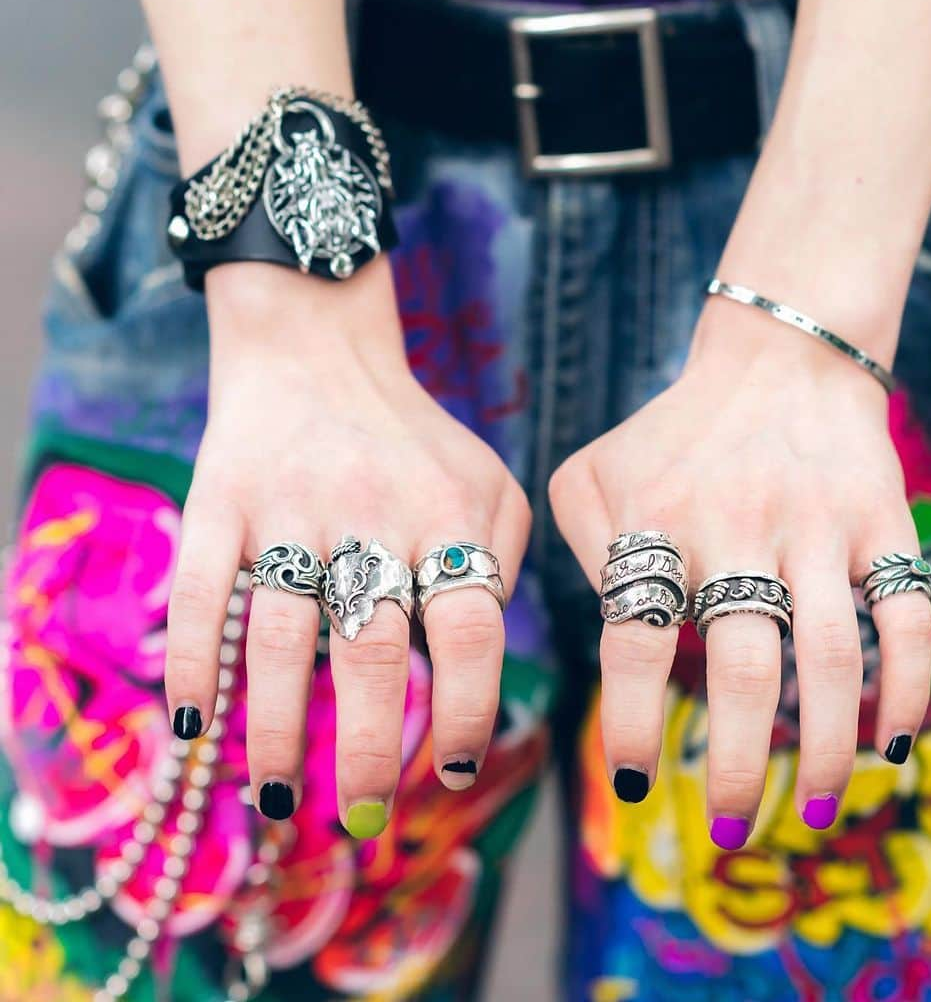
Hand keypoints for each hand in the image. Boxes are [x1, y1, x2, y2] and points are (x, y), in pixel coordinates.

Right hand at [164, 258, 529, 833]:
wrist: (318, 351)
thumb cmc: (415, 439)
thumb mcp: (490, 483)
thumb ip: (502, 562)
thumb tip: (479, 660)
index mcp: (450, 515)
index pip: (469, 632)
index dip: (466, 711)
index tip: (456, 772)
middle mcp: (372, 514)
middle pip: (375, 649)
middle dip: (373, 746)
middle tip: (366, 815)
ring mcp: (290, 508)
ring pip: (282, 637)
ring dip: (278, 729)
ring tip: (279, 798)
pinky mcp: (220, 500)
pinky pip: (201, 592)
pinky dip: (195, 662)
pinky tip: (192, 723)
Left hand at [548, 299, 930, 842]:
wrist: (777, 361)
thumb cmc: (670, 434)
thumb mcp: (590, 472)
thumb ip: (581, 552)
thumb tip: (611, 640)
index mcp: (657, 523)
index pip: (635, 641)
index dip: (631, 724)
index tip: (636, 786)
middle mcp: (738, 529)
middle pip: (742, 668)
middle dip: (737, 766)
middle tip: (731, 830)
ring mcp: (816, 528)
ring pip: (831, 659)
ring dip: (824, 747)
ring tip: (810, 808)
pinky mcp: (881, 524)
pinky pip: (905, 618)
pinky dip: (905, 690)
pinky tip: (888, 745)